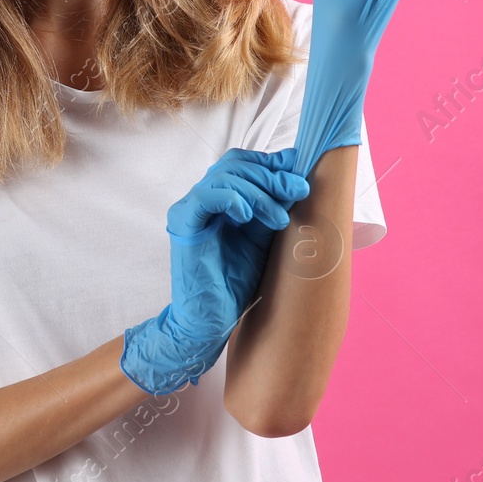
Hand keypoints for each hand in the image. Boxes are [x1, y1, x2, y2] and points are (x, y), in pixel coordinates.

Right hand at [122, 149, 309, 394]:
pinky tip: (247, 216)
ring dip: (259, 193)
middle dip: (272, 176)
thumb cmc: (234, 281)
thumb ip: (273, 208)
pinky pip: (206, 197)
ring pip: (225, 177)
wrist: (211, 318)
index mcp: (220, 199)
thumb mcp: (262, 237)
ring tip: (279, 218)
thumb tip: (296, 180)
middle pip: (236, 166)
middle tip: (298, 190)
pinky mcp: (184, 223)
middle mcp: (203, 198)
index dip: (270, 162)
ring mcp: (190, 209)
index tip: (298, 170)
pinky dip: (232, 199)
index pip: (242, 163)